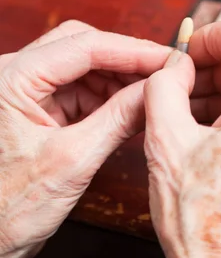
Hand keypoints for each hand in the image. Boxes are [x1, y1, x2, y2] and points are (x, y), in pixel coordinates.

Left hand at [0, 20, 169, 257]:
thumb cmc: (6, 210)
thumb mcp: (72, 162)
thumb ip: (118, 120)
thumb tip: (157, 91)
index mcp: (12, 79)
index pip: (82, 46)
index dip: (131, 50)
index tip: (167, 58)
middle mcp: (16, 76)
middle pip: (82, 47)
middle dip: (125, 60)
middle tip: (164, 71)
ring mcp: (27, 91)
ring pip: (84, 67)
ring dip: (119, 78)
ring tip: (153, 92)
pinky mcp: (38, 109)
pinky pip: (80, 90)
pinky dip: (109, 97)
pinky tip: (132, 106)